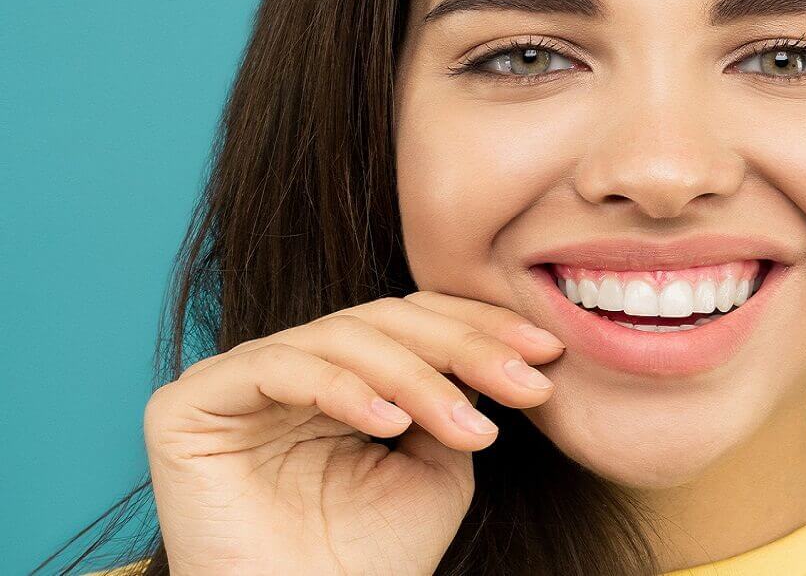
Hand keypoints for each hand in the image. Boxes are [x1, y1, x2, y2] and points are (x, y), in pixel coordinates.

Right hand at [143, 292, 564, 574]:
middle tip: (523, 382)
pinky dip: (344, 388)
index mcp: (342, 373)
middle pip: (384, 320)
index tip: (547, 352)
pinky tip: (390, 423)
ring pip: (341, 337)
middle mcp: (289, 365)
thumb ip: (457, 393)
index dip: (479, 327)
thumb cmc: (372, 560)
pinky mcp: (191, 402)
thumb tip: (506, 339)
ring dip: (417, 377)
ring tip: (467, 426)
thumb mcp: (437, 463)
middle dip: (463, 346)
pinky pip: (278, 368)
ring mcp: (239, 379)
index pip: (412, 321)